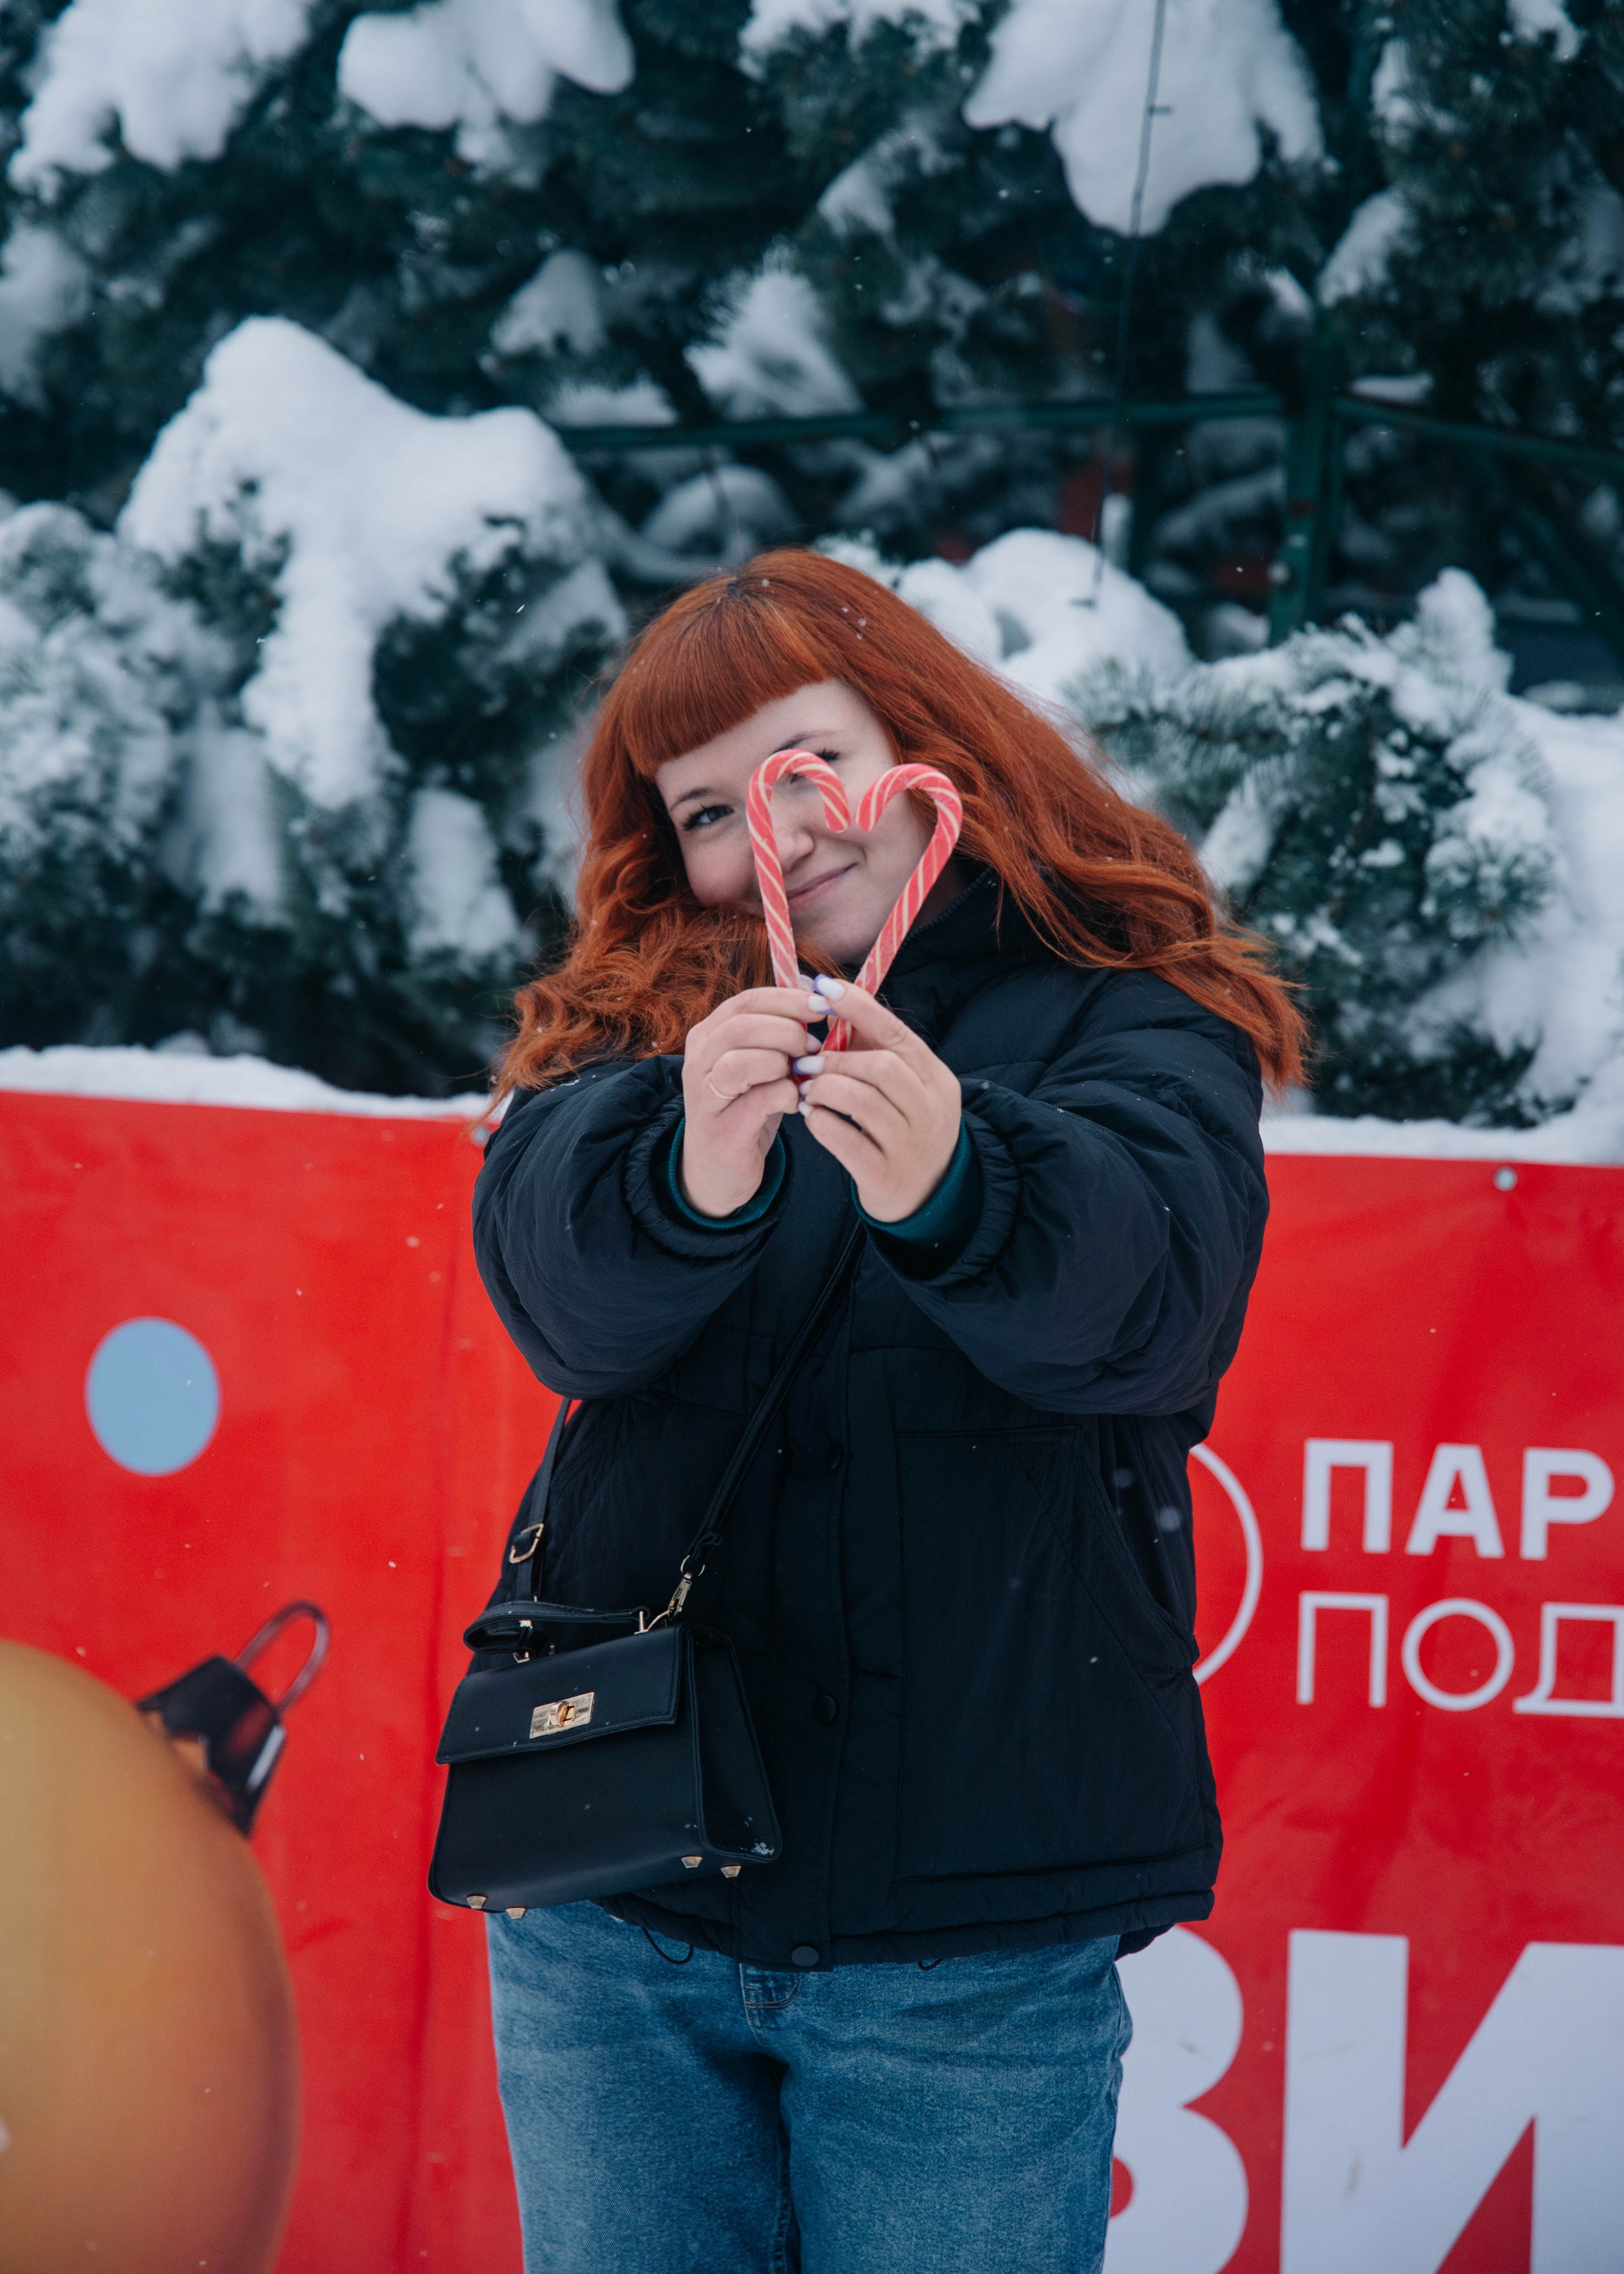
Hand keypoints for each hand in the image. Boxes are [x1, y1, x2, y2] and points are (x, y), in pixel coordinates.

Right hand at [679, 983, 823, 1218]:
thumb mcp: (761, 1064)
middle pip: (743, 1025)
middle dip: (789, 1031)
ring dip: (783, 1063)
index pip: (747, 1001)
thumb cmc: (746, 1110)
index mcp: (708, 1036)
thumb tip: (815, 995)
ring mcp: (704, 1096)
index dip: (788, 999)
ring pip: (743, 1060)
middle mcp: (698, 1061)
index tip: (823, 1006)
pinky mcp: (721, 1129)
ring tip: (800, 1074)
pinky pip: (760, 1099)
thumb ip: (779, 1033)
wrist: (720, 1171)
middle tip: (814, 1047)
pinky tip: (793, 1103)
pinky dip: (786, 1096)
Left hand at [796, 982, 961, 1221]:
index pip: (897, 1034)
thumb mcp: (902, 1085)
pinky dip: (822, 1124)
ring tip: (808, 1091)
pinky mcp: (886, 1175)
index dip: (858, 1008)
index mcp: (936, 1079)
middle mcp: (930, 1110)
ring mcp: (910, 1145)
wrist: (926, 1194)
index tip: (823, 989)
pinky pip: (846, 1141)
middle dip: (835, 1059)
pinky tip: (813, 1118)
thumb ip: (871, 1045)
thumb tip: (827, 995)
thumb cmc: (902, 1124)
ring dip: (825, 1089)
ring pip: (862, 1102)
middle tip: (806, 1062)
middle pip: (881, 1067)